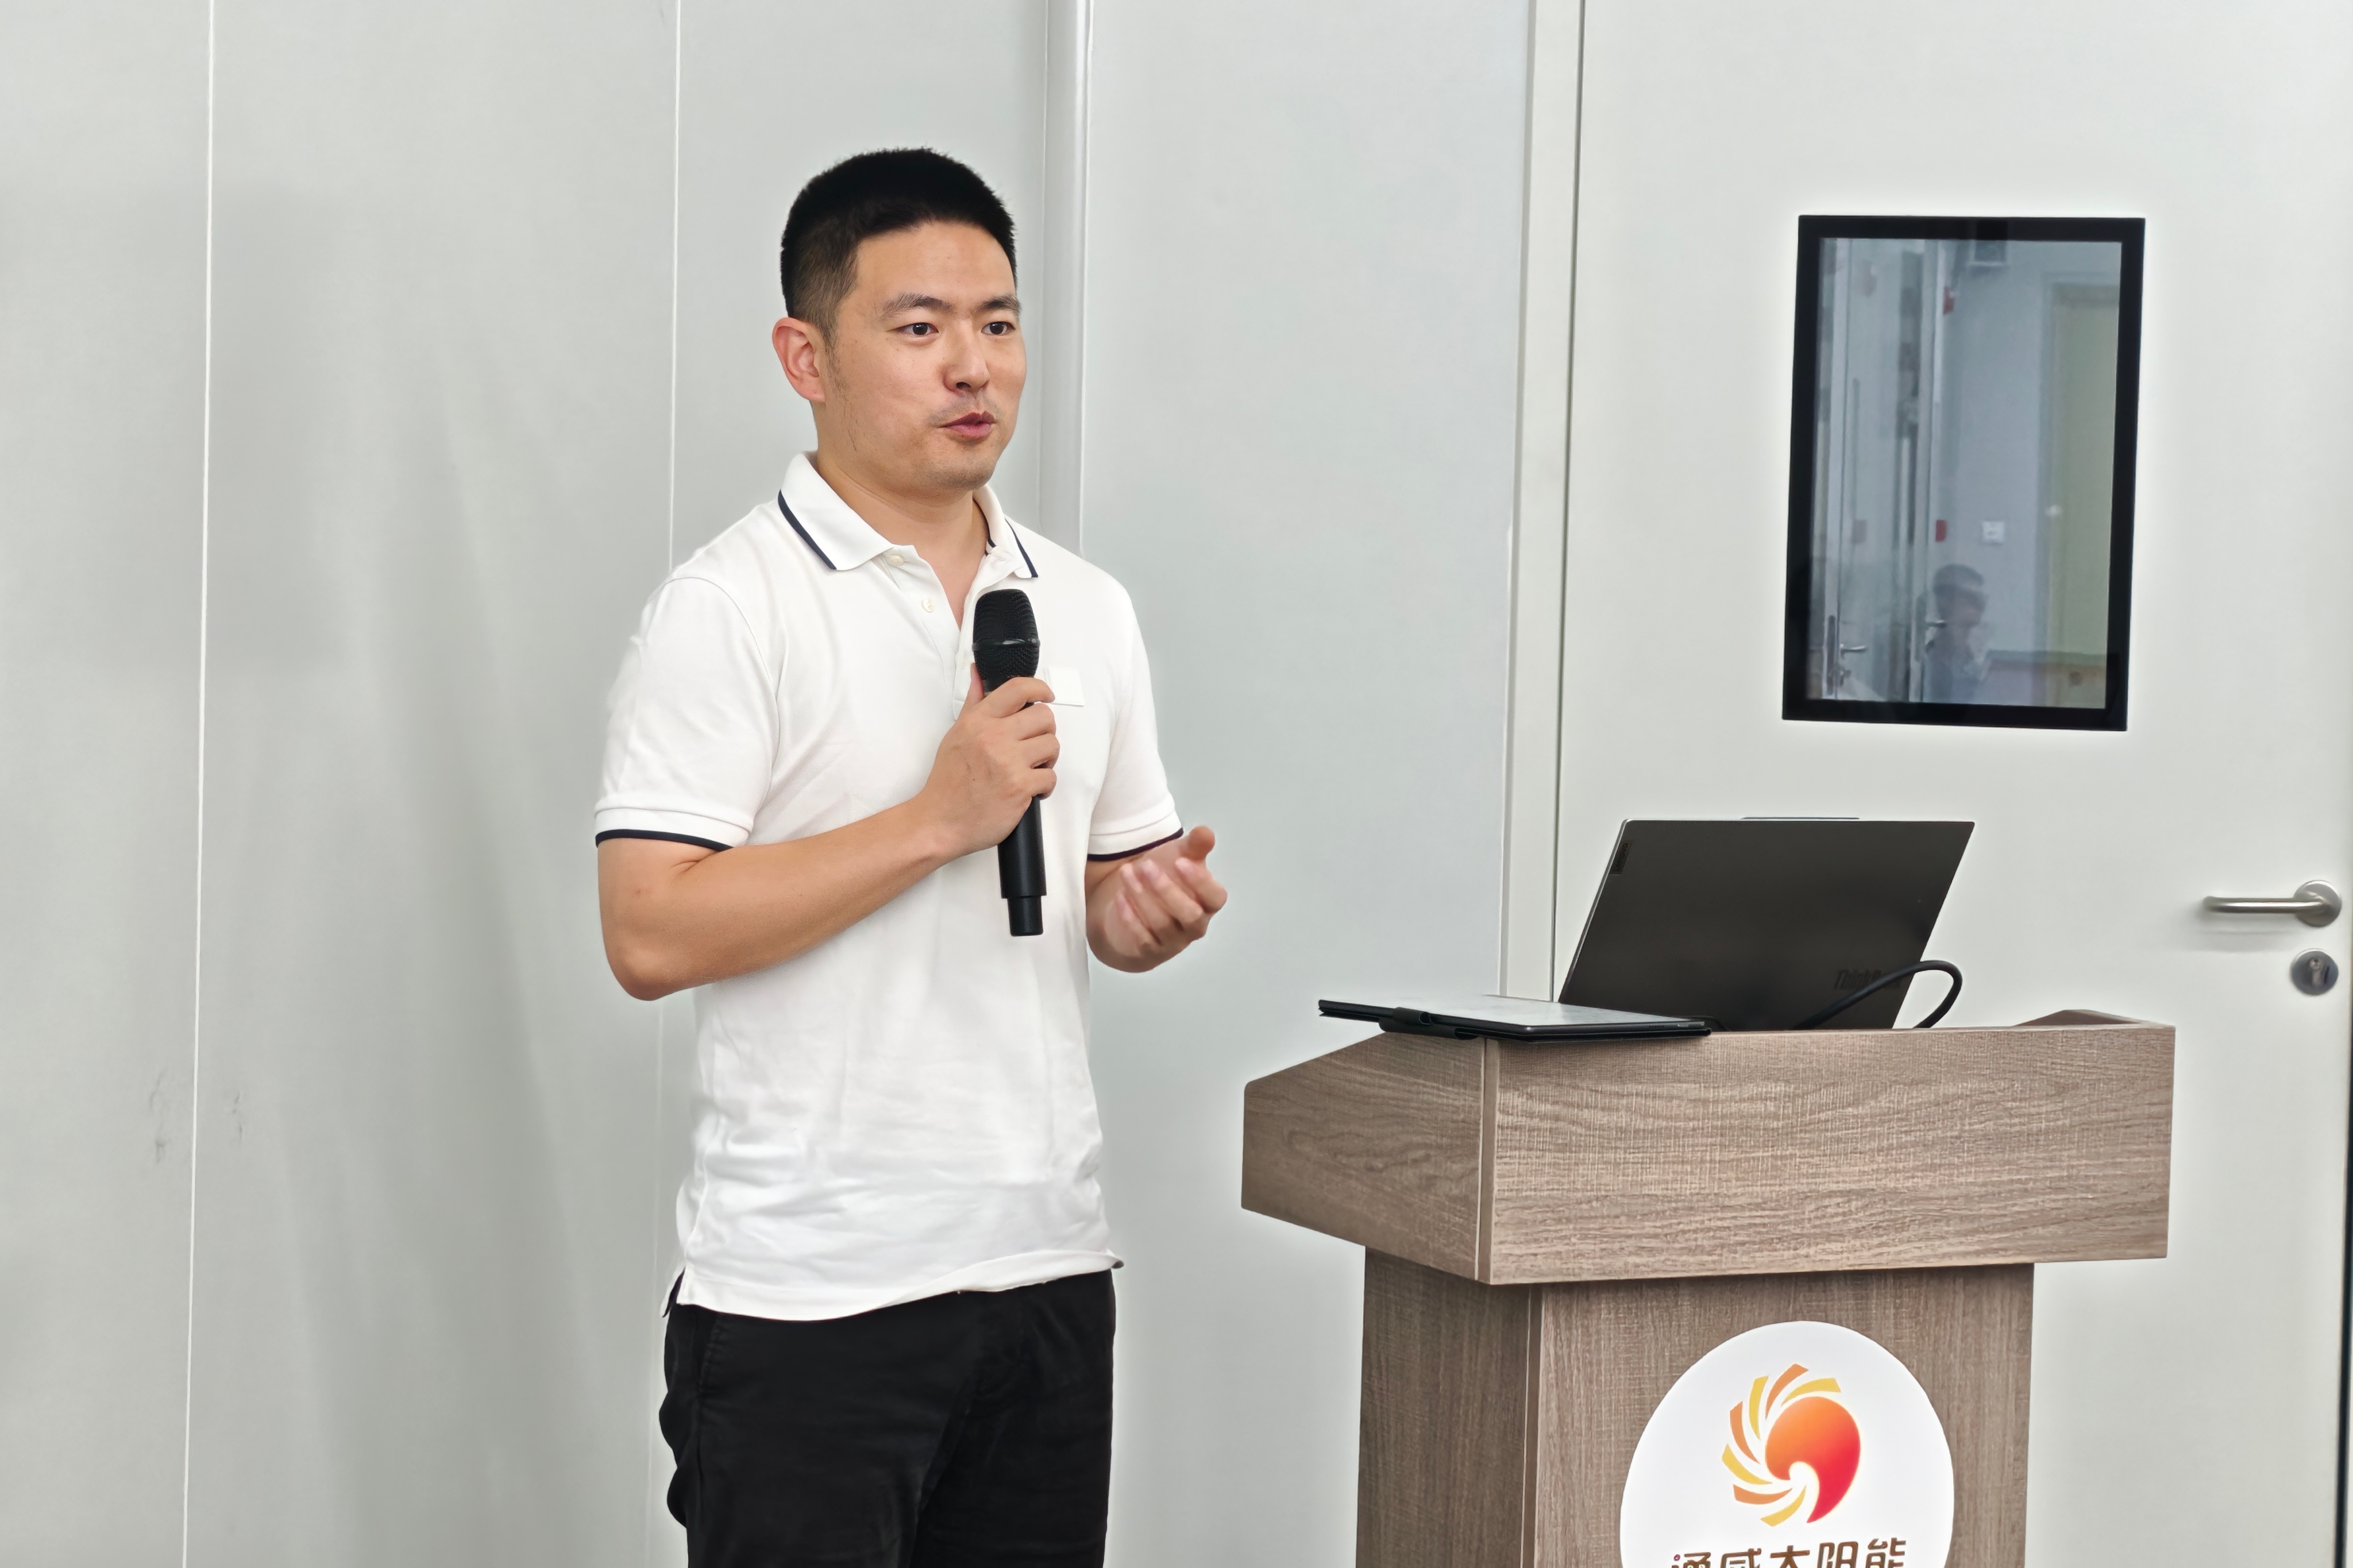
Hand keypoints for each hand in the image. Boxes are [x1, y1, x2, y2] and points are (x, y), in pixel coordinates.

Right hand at [914, 667, 1057, 858]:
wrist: (939, 822)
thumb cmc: (947, 782)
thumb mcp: (955, 735)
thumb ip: (973, 703)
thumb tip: (979, 674)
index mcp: (978, 721)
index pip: (1018, 689)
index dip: (1040, 688)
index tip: (1046, 695)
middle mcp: (993, 737)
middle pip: (1044, 716)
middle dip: (1044, 731)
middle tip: (1033, 745)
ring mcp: (1008, 762)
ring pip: (1052, 745)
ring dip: (1047, 759)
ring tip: (1030, 768)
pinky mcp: (1020, 787)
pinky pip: (1050, 777)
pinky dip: (1044, 786)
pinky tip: (1029, 790)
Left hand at [1090, 826, 1226, 971]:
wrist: (1136, 902)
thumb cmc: (1166, 878)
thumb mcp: (1180, 857)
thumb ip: (1194, 846)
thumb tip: (1206, 832)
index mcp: (1208, 902)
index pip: (1215, 898)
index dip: (1201, 882)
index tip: (1180, 861)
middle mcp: (1194, 925)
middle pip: (1189, 915)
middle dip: (1166, 890)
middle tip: (1145, 865)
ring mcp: (1172, 941)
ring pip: (1162, 925)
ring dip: (1143, 898)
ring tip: (1126, 873)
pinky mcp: (1149, 950)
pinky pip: (1142, 939)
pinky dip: (1130, 918)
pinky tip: (1119, 896)